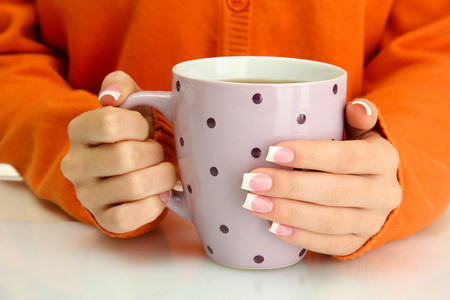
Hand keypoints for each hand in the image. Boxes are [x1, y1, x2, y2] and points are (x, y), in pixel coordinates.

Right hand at [61, 71, 176, 232]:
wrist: (125, 169)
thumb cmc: (132, 134)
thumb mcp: (129, 103)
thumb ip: (121, 85)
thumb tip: (111, 95)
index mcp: (79, 130)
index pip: (112, 122)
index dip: (140, 126)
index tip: (145, 130)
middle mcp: (75, 163)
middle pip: (128, 156)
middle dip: (156, 153)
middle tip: (158, 153)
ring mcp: (87, 194)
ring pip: (135, 186)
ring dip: (161, 177)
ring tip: (162, 172)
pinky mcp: (103, 218)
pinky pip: (130, 218)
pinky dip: (154, 205)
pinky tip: (159, 194)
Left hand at [241, 99, 401, 255]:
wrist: (381, 190)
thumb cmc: (359, 154)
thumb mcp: (364, 131)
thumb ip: (359, 116)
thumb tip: (356, 107)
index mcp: (383, 160)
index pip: (346, 158)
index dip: (309, 155)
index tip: (272, 152)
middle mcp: (383, 193)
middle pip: (334, 192)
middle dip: (289, 187)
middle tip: (252, 181)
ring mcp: (372, 222)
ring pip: (329, 222)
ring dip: (288, 213)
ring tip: (254, 203)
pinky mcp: (359, 242)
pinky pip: (330, 245)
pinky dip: (300, 237)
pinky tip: (272, 227)